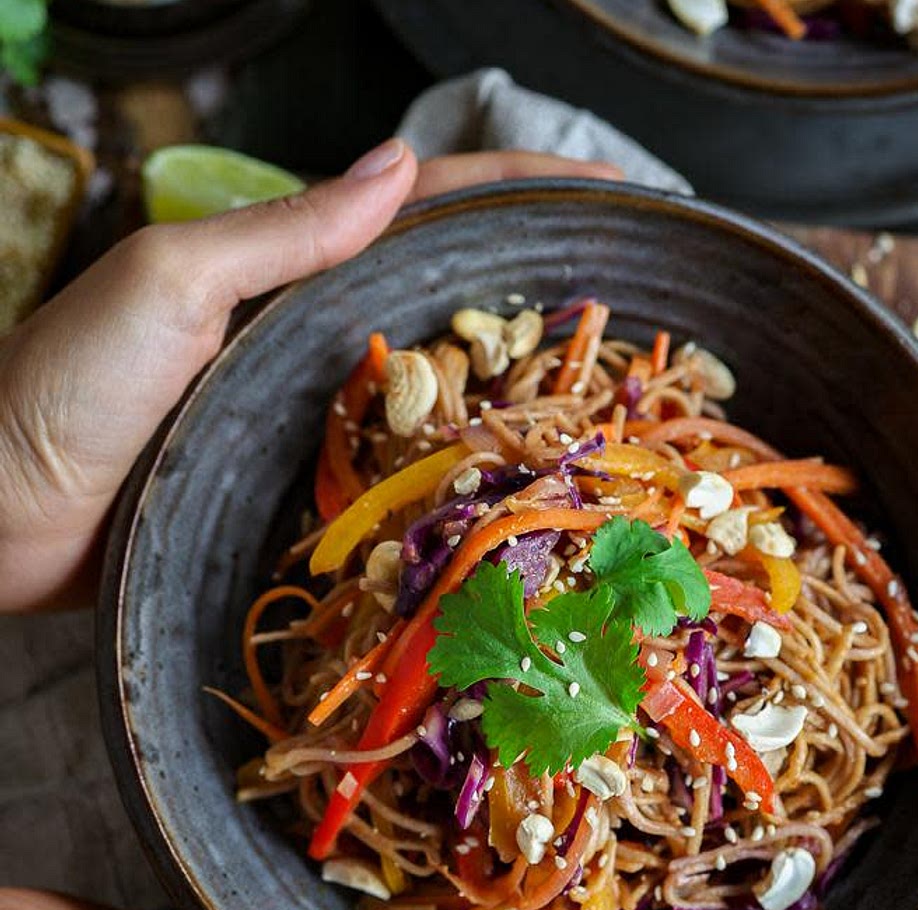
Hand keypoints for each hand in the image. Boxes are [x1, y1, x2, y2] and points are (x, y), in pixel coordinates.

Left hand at [0, 142, 619, 610]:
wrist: (2, 513)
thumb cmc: (70, 385)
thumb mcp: (175, 282)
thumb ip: (287, 231)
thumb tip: (403, 162)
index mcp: (293, 264)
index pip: (430, 205)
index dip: (521, 185)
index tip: (610, 188)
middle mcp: (316, 327)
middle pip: (449, 282)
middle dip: (539, 270)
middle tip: (628, 282)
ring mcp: (317, 403)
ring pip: (436, 370)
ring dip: (513, 362)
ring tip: (598, 371)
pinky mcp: (308, 473)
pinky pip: (402, 449)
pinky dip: (458, 445)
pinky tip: (508, 459)